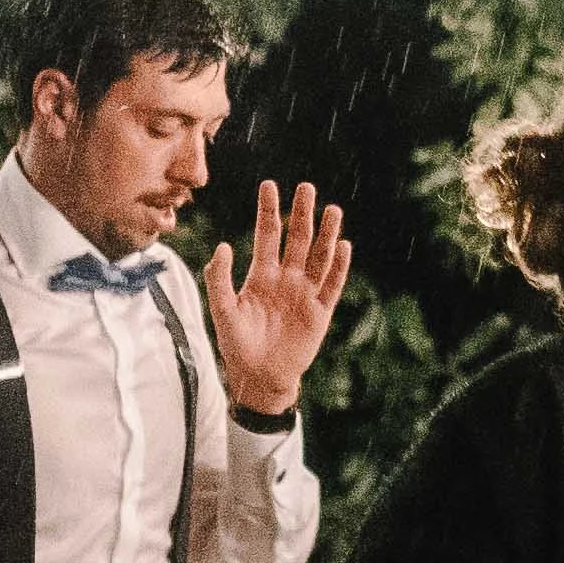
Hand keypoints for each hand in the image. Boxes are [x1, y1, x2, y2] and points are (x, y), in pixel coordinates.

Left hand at [205, 181, 352, 415]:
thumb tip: (222, 246)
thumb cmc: (237, 345)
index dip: (268, 211)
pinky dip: (339, 266)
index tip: (269, 185)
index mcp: (261, 275)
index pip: (267, 235)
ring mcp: (305, 294)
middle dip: (302, 213)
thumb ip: (219, 280)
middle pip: (297, 239)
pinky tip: (344, 245)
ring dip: (326, 234)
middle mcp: (285, 279)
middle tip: (306, 187)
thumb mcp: (222, 311)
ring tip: (332, 209)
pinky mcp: (320, 312)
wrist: (259, 377)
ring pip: (319, 257)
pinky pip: (332, 285)